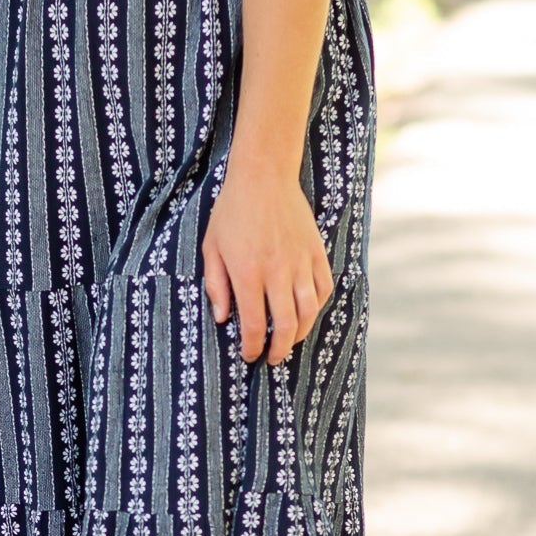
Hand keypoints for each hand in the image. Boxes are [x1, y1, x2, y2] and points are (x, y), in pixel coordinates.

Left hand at [202, 162, 333, 365]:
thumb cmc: (232, 211)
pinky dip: (318, 306)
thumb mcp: (212, 247)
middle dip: (279, 349)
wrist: (263, 177)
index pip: (254, 325)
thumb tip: (222, 319)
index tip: (249, 355)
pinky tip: (307, 312)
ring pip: (309, 311)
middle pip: (285, 325)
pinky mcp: (316, 252)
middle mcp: (277, 272)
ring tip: (290, 341)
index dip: (253, 347)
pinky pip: (324, 287)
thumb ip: (216, 285)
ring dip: (301, 333)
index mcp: (248, 273)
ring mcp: (300, 262)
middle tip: (272, 358)